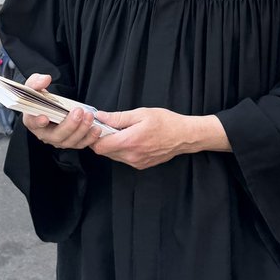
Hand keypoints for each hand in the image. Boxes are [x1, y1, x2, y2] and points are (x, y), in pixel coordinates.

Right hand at [21, 74, 102, 151]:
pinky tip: (96, 128)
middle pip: (56, 135)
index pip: (34, 123)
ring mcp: (58, 140)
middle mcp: (44, 134)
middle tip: (79, 112)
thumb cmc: (39, 98)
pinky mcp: (70, 141)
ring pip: (70, 141)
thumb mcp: (34, 87)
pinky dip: (89, 138)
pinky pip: (80, 143)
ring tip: (89, 117)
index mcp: (32, 121)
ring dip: (82, 130)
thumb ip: (36, 82)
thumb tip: (45, 79)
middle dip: (69, 125)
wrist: (48, 106)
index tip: (45, 118)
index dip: (39, 122)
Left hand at [92, 109, 229, 169]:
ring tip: (121, 132)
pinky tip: (130, 139)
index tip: (97, 127)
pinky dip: (121, 150)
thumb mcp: (141, 114)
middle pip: (104, 152)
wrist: (184, 137)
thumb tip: (100, 117)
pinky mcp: (141, 165)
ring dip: (112, 145)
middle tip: (107, 127)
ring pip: (113, 156)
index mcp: (129, 141)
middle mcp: (131, 156)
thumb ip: (118, 117)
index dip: (94, 136)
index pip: (100, 146)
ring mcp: (136, 162)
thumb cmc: (166, 122)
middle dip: (102, 140)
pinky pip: (123, 159)